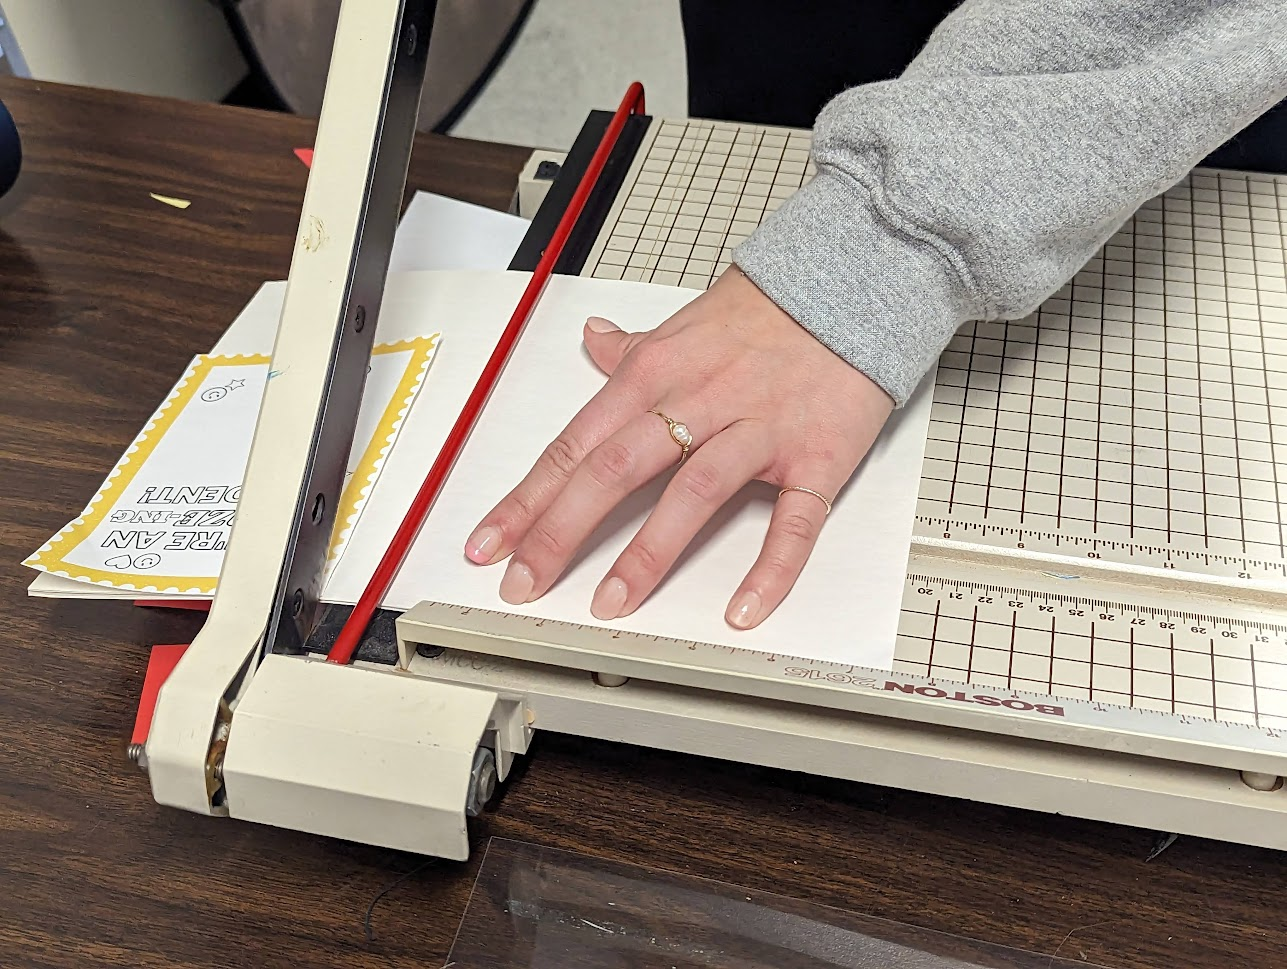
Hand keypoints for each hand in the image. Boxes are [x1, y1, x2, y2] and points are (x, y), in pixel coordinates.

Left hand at [463, 267, 893, 628]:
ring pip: (692, 494)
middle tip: (524, 584)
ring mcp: (757, 432)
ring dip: (646, 554)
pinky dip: (770, 569)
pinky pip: (793, 522)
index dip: (525, 500)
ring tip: (610, 604)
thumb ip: (632, 349)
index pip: (573, 446)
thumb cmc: (764, 314)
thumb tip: (592, 340)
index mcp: (654, 376)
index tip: (487, 545)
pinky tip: (743, 610)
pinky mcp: (815, 458)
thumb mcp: (682, 325)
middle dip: (561, 532)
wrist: (853, 285)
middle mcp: (698, 403)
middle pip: (613, 470)